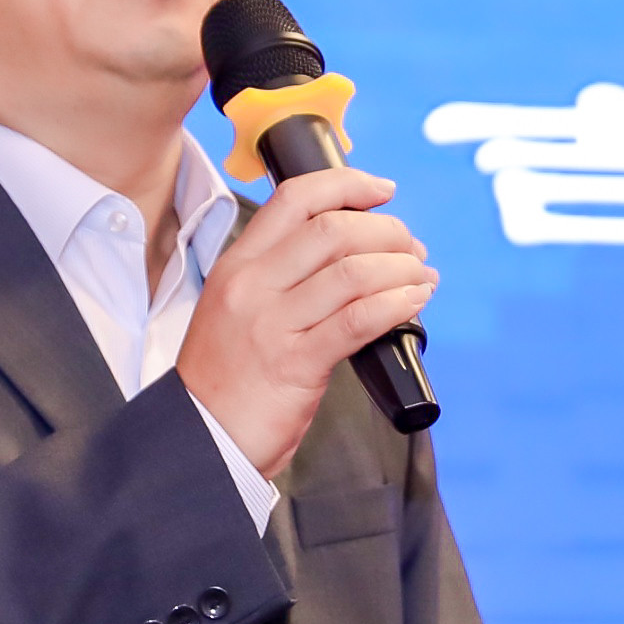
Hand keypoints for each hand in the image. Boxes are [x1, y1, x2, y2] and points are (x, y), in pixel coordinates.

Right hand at [181, 164, 436, 475]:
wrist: (201, 438)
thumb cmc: (228, 379)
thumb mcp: (238, 309)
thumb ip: (282, 277)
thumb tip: (352, 254)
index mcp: (238, 264)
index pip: (295, 199)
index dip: (347, 184)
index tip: (384, 191)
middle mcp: (252, 286)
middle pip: (333, 229)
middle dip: (388, 232)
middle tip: (413, 250)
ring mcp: (272, 324)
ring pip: (353, 272)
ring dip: (402, 269)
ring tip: (422, 278)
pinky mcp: (295, 364)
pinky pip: (358, 320)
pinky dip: (397, 304)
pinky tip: (414, 302)